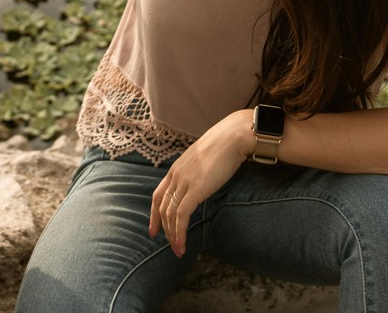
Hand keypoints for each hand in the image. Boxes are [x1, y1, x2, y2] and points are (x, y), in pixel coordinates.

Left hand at [149, 109, 253, 257]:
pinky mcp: (195, 189)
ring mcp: (184, 182)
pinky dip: (180, 232)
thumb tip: (202, 180)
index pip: (158, 194)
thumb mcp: (203, 158)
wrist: (233, 136)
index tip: (154, 230)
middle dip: (164, 229)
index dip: (154, 214)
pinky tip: (183, 243)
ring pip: (170, 214)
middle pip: (162, 207)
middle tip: (171, 246)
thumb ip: (197, 171)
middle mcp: (176, 175)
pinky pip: (181, 216)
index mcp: (176, 168)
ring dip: (173, 236)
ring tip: (178, 250)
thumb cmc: (224, 145)